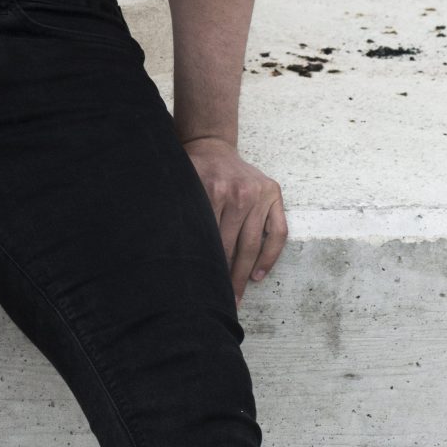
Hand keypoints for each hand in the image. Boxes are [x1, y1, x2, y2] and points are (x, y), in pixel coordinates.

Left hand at [182, 135, 286, 302]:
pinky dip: (270, 256)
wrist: (211, 145)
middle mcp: (239, 193)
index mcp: (213, 192)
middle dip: (226, 278)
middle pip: (232, 247)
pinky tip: (259, 274)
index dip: (207, 268)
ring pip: (254, 244)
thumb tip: (167, 253)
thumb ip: (180, 214)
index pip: (211, 240)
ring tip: (237, 295)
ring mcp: (259, 194)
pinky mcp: (274, 194)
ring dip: (246, 274)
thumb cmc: (193, 173)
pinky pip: (278, 232)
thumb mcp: (182, 188)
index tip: (202, 290)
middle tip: (221, 301)